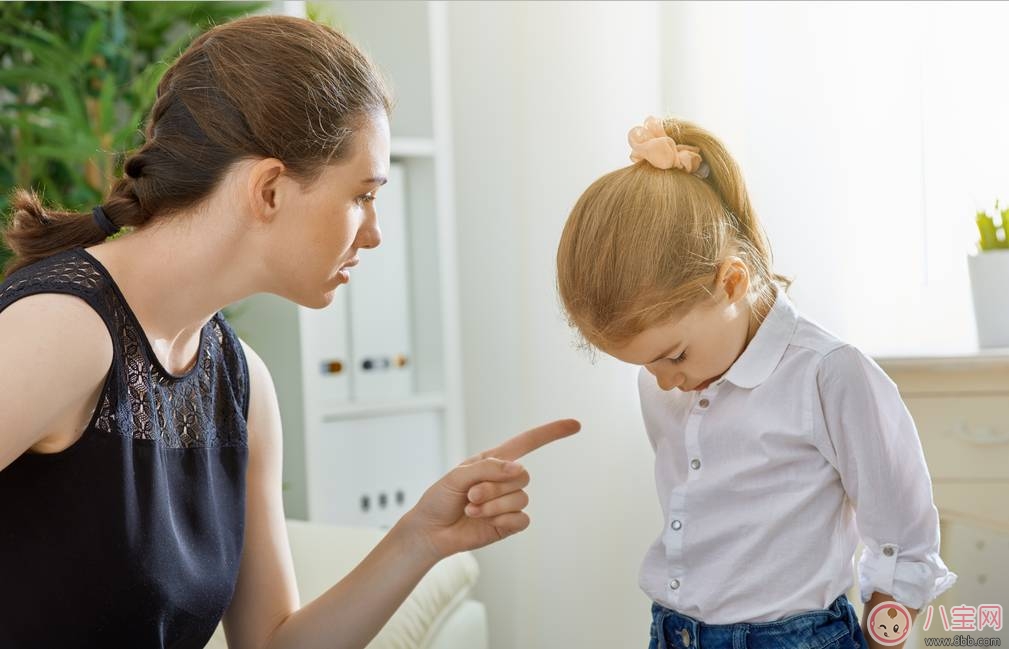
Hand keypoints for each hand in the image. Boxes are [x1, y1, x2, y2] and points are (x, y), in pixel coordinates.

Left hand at [404, 419, 579, 561]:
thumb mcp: (457, 476)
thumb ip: (488, 468)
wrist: (430, 531)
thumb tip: (519, 469)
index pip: (527, 442)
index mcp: (493, 461)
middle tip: (471, 495)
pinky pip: (522, 519)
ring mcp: (508, 503)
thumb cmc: (439, 499)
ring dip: (493, 505)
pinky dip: (503, 519)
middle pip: (522, 476)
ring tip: (471, 508)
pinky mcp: (508, 524)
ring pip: (520, 498)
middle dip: (494, 486)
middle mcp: (504, 480)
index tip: (575, 425)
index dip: (551, 433)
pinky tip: (485, 521)